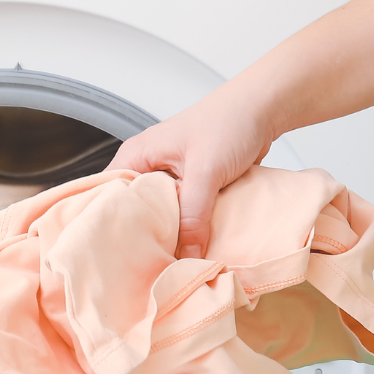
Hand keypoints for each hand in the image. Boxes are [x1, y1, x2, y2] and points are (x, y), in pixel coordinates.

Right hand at [110, 88, 275, 258]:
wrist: (263, 109)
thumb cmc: (229, 121)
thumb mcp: (206, 171)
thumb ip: (193, 216)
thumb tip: (187, 257)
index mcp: (136, 157)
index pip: (109, 198)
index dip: (114, 227)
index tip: (123, 255)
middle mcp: (148, 168)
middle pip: (135, 213)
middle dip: (145, 238)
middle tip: (151, 264)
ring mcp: (170, 179)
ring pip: (161, 216)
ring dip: (171, 235)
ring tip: (171, 261)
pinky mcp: (191, 188)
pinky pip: (183, 215)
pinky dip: (189, 229)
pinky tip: (193, 246)